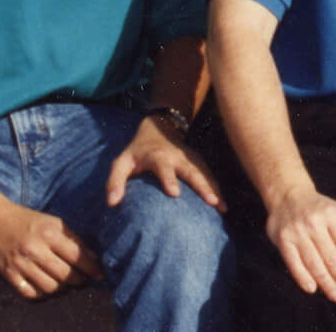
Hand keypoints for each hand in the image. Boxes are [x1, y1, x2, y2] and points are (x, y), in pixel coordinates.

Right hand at [0, 198, 101, 299]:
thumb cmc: (29, 220)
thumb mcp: (54, 222)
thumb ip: (74, 239)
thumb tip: (94, 258)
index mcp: (49, 233)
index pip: (77, 256)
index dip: (92, 268)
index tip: (101, 274)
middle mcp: (34, 249)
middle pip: (65, 275)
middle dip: (79, 281)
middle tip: (84, 280)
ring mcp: (20, 264)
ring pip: (50, 288)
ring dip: (63, 289)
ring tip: (68, 284)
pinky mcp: (8, 274)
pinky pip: (31, 294)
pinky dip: (43, 295)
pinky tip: (49, 288)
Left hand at [101, 117, 222, 211]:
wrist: (159, 128)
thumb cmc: (137, 152)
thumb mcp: (121, 162)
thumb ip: (115, 182)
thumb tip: (112, 204)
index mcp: (157, 157)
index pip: (163, 167)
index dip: (169, 179)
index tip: (175, 193)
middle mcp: (178, 157)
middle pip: (192, 171)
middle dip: (202, 186)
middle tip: (211, 201)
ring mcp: (191, 159)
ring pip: (205, 174)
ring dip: (214, 189)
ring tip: (222, 208)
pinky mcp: (199, 162)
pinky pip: (210, 176)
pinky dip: (218, 189)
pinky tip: (223, 206)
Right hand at [262, 185, 335, 302]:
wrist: (289, 196)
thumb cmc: (322, 209)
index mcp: (334, 216)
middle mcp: (316, 223)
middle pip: (331, 257)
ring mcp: (298, 232)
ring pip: (314, 262)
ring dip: (326, 282)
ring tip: (335, 295)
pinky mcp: (283, 240)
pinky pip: (294, 262)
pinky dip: (302, 277)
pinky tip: (312, 289)